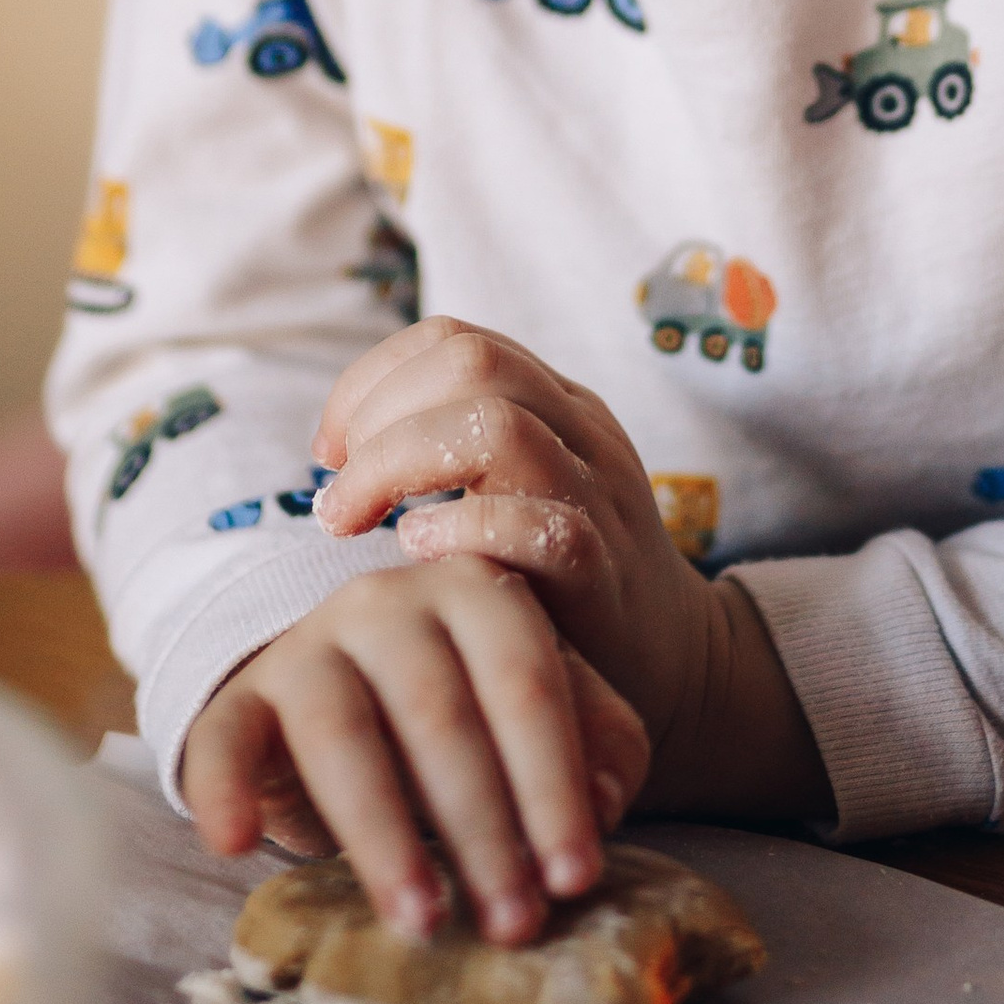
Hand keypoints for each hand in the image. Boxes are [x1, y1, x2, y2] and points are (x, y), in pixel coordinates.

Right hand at [178, 554, 649, 943]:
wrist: (354, 678)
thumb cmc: (471, 705)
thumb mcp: (544, 710)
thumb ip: (595, 740)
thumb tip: (608, 801)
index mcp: (479, 590)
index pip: (526, 685)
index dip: (554, 785)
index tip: (577, 879)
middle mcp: (389, 599)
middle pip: (440, 717)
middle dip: (484, 832)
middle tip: (514, 925)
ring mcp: (307, 641)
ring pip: (342, 735)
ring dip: (384, 837)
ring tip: (422, 922)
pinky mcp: (240, 694)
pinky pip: (223, 737)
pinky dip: (222, 788)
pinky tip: (235, 846)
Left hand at [310, 316, 718, 745]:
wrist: (675, 664)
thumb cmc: (557, 580)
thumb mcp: (514, 488)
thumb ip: (451, 448)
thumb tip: (334, 448)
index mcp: (557, 405)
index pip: (453, 339)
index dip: (371, 380)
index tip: (329, 451)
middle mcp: (582, 437)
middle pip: (472, 362)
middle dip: (378, 415)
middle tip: (338, 491)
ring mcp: (599, 502)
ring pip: (500, 427)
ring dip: (398, 463)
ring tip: (353, 521)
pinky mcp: (603, 577)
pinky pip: (541, 529)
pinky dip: (463, 529)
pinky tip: (417, 553)